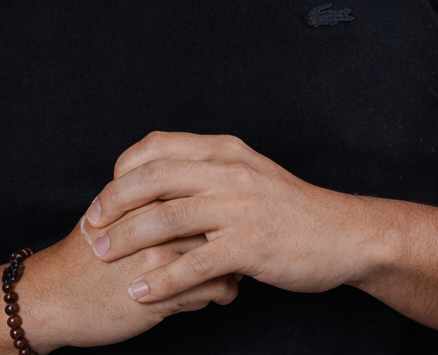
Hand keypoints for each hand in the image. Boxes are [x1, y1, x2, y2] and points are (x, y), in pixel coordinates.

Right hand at [19, 205, 238, 350]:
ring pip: (220, 254)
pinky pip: (212, 289)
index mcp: (142, 199)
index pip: (198, 187)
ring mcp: (158, 259)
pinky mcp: (161, 295)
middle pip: (215, 217)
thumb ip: (145, 200)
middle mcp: (153, 224)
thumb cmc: (80, 257)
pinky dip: (222, 292)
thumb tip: (182, 192)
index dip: (219, 199)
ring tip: (234, 270)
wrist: (51, 298)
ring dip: (233, 264)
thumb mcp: (111, 215)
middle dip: (233, 230)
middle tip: (241, 239)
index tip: (230, 211)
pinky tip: (219, 294)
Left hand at [83, 132, 368, 303]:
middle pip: (152, 179)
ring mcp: (240, 208)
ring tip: (102, 256)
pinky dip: (162, 280)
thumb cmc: (293, 210)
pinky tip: (141, 292)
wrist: (347, 235)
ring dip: (127, 240)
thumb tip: (161, 181)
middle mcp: (229, 172)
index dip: (124, 169)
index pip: (158, 147)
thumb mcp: (249, 174)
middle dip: (113, 204)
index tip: (107, 195)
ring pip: (166, 219)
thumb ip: (208, 173)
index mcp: (225, 150)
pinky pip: (194, 264)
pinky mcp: (251, 245)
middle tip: (90, 226)